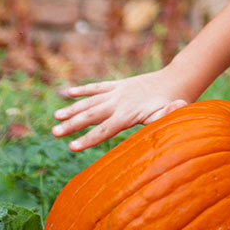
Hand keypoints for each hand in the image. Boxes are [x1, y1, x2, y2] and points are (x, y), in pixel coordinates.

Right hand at [51, 72, 187, 150]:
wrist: (175, 82)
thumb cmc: (171, 103)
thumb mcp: (169, 114)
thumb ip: (165, 116)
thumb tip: (170, 111)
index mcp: (127, 114)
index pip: (104, 130)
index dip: (87, 139)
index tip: (71, 147)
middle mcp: (118, 102)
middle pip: (91, 115)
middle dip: (72, 125)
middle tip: (54, 133)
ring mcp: (117, 91)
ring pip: (90, 100)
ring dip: (73, 108)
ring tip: (56, 116)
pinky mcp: (118, 84)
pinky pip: (97, 87)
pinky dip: (83, 89)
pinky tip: (69, 92)